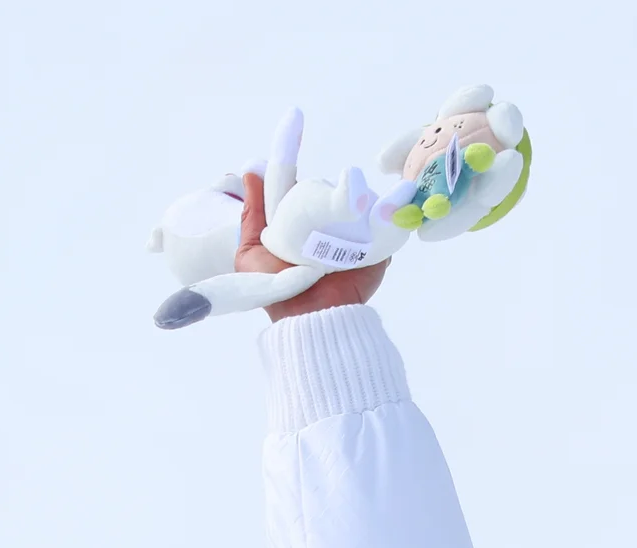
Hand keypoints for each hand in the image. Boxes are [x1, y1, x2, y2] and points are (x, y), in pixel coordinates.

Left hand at [236, 169, 386, 320]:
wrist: (309, 317)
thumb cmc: (277, 291)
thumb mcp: (251, 253)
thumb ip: (252, 216)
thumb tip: (251, 172)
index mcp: (301, 226)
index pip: (303, 192)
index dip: (297, 169)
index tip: (293, 140)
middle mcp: (329, 229)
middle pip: (333, 194)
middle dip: (327, 189)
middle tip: (321, 193)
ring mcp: (354, 237)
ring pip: (360, 203)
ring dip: (356, 198)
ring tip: (348, 199)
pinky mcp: (375, 248)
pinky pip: (385, 221)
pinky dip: (385, 212)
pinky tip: (374, 206)